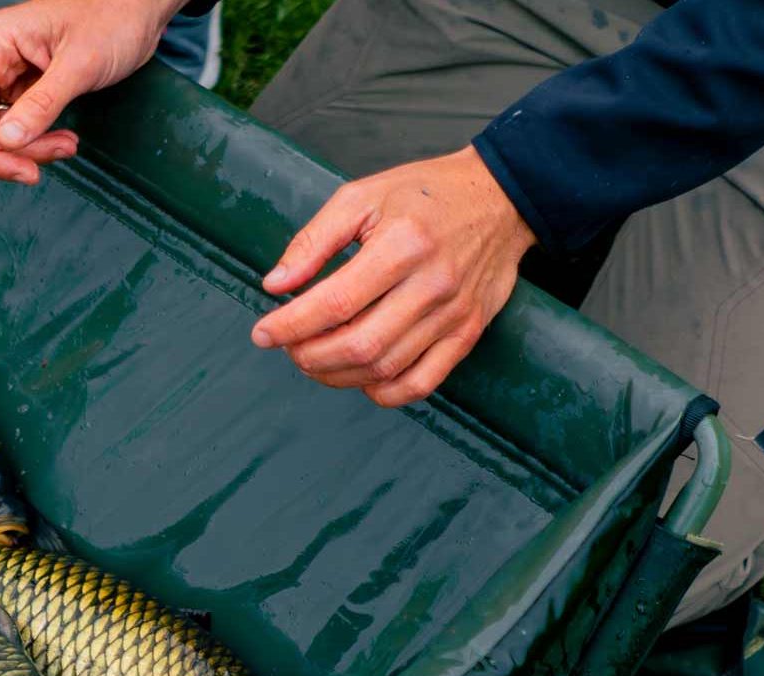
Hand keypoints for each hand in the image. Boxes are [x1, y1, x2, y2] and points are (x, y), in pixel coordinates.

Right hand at [0, 0, 182, 191]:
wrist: (141, 9)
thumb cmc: (113, 17)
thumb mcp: (79, 64)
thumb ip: (42, 103)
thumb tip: (7, 140)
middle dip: (5, 154)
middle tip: (34, 173)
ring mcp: (13, 73)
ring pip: (2, 130)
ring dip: (29, 150)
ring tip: (66, 148)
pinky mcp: (31, 87)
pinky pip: (23, 126)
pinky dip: (41, 141)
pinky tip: (66, 141)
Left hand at [252, 146, 535, 406]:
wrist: (501, 198)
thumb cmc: (424, 195)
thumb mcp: (362, 198)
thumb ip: (313, 241)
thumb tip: (274, 285)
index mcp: (402, 244)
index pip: (334, 303)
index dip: (290, 325)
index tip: (263, 333)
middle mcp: (432, 284)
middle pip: (359, 345)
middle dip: (309, 355)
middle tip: (288, 347)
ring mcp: (454, 314)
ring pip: (385, 369)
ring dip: (337, 375)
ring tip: (313, 359)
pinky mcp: (468, 333)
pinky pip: (421, 384)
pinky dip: (382, 392)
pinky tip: (358, 376)